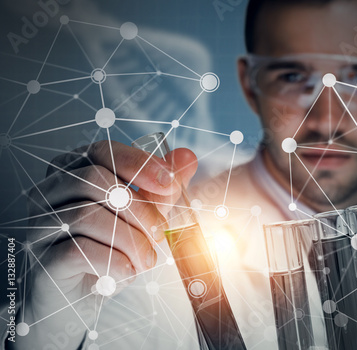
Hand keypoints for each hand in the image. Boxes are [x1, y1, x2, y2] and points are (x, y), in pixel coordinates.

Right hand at [14, 140, 196, 348]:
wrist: (81, 296)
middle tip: (159, 233)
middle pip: (94, 179)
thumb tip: (187, 156)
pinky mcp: (41, 258)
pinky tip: (126, 272)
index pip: (103, 151)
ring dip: (131, 240)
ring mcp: (39, 224)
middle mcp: (49, 192)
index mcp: (72, 171)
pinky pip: (78, 250)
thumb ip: (161, 187)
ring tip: (146, 260)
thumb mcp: (141, 215)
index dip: (140, 164)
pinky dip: (113, 262)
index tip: (171, 184)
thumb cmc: (109, 248)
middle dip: (139, 207)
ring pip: (86, 214)